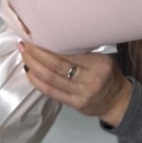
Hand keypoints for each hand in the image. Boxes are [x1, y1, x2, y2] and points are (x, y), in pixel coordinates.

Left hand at [18, 42, 132, 126]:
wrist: (117, 101)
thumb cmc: (109, 74)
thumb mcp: (103, 59)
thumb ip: (83, 54)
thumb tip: (57, 42)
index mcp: (98, 64)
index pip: (70, 54)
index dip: (50, 46)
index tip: (37, 37)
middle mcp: (90, 79)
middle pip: (57, 66)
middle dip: (37, 55)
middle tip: (25, 45)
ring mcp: (81, 94)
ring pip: (52, 80)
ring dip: (34, 67)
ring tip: (24, 56)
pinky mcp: (74, 105)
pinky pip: (52, 92)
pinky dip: (38, 82)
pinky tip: (30, 73)